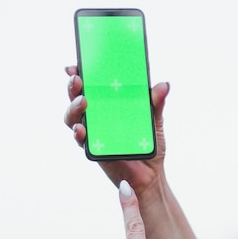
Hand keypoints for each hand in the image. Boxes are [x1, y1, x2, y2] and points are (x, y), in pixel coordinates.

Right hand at [63, 66, 168, 195]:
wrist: (151, 173)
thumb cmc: (150, 144)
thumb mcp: (155, 120)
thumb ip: (157, 103)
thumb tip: (164, 85)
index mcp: (109, 105)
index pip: (91, 86)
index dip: (80, 74)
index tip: (76, 65)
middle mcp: (97, 116)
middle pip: (77, 98)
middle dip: (73, 86)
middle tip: (77, 79)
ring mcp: (93, 132)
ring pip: (73, 118)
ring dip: (73, 108)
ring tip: (82, 101)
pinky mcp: (94, 149)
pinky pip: (82, 140)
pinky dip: (79, 133)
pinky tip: (82, 129)